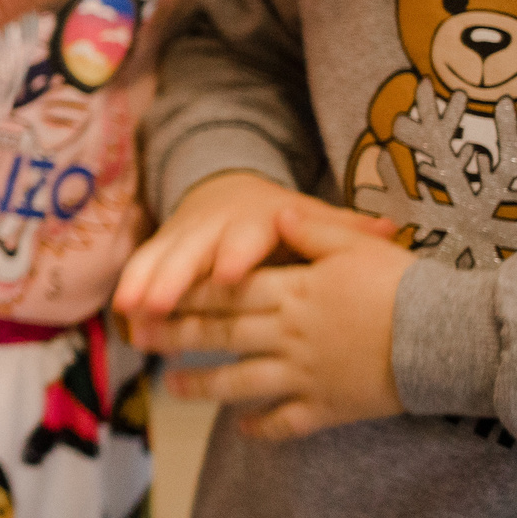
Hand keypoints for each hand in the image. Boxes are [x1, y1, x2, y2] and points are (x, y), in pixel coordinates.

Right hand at [114, 170, 357, 316]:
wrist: (231, 193)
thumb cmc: (284, 219)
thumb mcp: (316, 218)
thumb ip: (345, 231)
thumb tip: (391, 229)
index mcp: (256, 219)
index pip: (244, 236)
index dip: (234, 255)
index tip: (227, 276)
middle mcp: (213, 226)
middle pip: (189, 252)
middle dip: (171, 279)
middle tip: (157, 306)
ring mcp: (183, 238)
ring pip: (159, 262)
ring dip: (142, 289)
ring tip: (132, 320)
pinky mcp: (161, 251)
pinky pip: (142, 271)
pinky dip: (132, 294)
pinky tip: (125, 324)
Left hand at [127, 201, 408, 439]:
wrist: (450, 338)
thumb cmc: (406, 285)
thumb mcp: (358, 245)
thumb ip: (310, 232)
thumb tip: (275, 216)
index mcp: (295, 292)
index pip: (227, 292)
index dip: (185, 294)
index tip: (150, 297)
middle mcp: (291, 334)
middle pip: (222, 335)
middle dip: (177, 336)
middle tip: (141, 339)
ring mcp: (307, 375)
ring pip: (242, 382)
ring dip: (203, 386)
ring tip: (171, 387)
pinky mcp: (330, 408)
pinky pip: (287, 422)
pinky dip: (262, 427)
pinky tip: (241, 429)